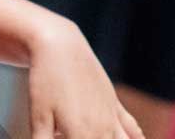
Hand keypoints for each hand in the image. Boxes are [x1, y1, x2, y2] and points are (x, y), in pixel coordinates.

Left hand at [27, 16, 142, 138]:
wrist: (59, 45)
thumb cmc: (44, 81)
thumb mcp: (37, 117)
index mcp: (83, 137)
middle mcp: (103, 131)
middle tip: (76, 134)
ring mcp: (112, 117)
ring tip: (96, 135)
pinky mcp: (114, 104)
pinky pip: (132, 129)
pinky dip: (136, 138)